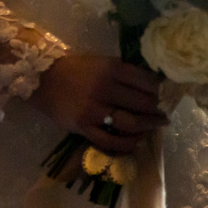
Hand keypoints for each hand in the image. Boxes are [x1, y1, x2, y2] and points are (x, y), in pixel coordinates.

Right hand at [33, 54, 167, 153]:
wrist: (42, 80)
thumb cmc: (75, 69)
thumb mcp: (101, 62)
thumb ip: (124, 73)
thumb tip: (152, 84)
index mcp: (111, 69)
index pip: (146, 81)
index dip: (160, 90)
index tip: (164, 95)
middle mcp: (105, 89)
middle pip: (142, 104)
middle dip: (157, 110)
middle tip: (163, 114)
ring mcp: (94, 110)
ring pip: (131, 123)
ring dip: (148, 127)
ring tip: (155, 126)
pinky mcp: (84, 127)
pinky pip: (110, 141)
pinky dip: (126, 144)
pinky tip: (136, 142)